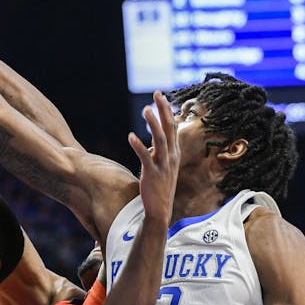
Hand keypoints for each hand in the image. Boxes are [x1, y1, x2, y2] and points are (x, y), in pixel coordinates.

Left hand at [129, 91, 179, 222]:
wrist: (160, 211)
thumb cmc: (160, 188)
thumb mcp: (164, 167)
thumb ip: (160, 152)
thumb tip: (155, 141)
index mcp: (174, 153)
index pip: (173, 127)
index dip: (168, 110)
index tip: (161, 95)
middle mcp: (171, 156)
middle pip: (169, 128)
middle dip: (163, 110)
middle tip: (157, 93)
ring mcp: (163, 165)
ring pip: (159, 140)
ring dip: (153, 123)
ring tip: (144, 109)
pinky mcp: (152, 174)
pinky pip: (145, 157)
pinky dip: (138, 146)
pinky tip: (130, 136)